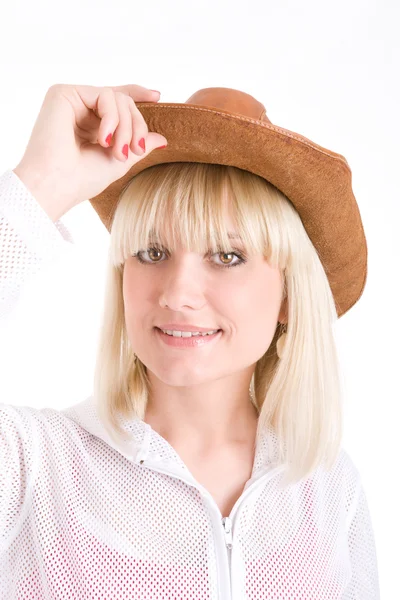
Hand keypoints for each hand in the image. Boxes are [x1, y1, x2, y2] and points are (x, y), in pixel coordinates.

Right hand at [13, 83, 167, 220]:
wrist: (57, 185)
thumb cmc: (82, 179)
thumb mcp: (119, 161)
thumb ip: (139, 145)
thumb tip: (162, 138)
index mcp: (90, 125)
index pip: (116, 103)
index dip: (137, 95)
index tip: (157, 96)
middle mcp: (80, 110)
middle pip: (124, 102)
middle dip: (136, 126)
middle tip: (135, 151)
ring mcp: (72, 101)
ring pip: (117, 98)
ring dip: (126, 127)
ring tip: (118, 152)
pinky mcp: (63, 93)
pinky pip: (104, 95)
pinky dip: (111, 118)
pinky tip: (103, 139)